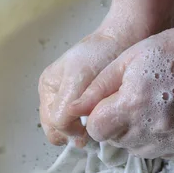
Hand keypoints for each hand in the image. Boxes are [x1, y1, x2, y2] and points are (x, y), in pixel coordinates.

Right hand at [38, 31, 129, 146]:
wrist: (125, 40)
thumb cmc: (102, 54)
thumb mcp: (78, 78)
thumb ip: (66, 105)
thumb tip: (62, 131)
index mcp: (48, 88)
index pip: (53, 124)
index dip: (70, 131)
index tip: (89, 129)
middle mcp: (56, 96)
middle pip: (58, 131)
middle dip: (74, 133)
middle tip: (95, 128)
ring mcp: (70, 101)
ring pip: (70, 131)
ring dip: (82, 131)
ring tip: (100, 122)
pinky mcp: (86, 105)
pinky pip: (83, 125)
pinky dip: (91, 126)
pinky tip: (103, 119)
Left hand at [69, 24, 173, 159]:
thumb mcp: (129, 59)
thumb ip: (98, 88)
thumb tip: (73, 111)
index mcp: (133, 105)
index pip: (97, 130)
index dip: (99, 116)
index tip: (110, 104)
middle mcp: (152, 129)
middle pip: (116, 142)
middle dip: (117, 125)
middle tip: (135, 101)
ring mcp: (173, 142)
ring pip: (137, 151)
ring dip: (137, 135)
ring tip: (153, 107)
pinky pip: (161, 153)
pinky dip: (159, 140)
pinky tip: (169, 117)